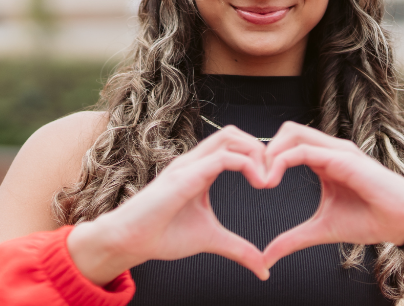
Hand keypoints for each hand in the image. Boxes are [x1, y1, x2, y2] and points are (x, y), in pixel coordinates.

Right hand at [67, 127, 270, 284]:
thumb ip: (238, 249)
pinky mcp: (184, 176)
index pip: (234, 144)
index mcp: (201, 170)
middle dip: (261, 149)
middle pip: (234, 133)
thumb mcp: (212, 240)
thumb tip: (264, 269)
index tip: (271, 182)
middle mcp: (194, 161)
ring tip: (267, 180)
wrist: (130, 241)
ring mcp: (188, 165)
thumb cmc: (163, 236)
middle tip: (273, 177)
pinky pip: (222, 158)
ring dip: (256, 153)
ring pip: (230, 137)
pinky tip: (258, 184)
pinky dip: (246, 165)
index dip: (258, 156)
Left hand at [260, 122, 403, 281]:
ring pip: (292, 133)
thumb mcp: (320, 230)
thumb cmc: (368, 220)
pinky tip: (272, 181)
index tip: (251, 182)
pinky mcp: (343, 158)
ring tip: (261, 181)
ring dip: (270, 154)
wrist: (402, 221)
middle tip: (253, 179)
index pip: (287, 144)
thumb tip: (266, 258)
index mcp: (323, 160)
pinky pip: (305, 150)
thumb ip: (292, 239)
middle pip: (286, 131)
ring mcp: (337, 150)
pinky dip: (282, 161)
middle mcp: (329, 149)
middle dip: (263, 151)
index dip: (265, 158)